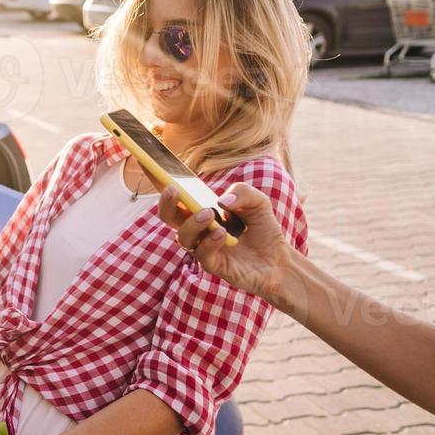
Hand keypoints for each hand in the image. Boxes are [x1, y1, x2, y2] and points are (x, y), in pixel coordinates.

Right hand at [157, 183, 293, 306]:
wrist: (279, 259)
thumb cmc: (263, 229)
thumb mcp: (258, 202)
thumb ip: (242, 192)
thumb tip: (221, 201)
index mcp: (202, 211)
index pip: (177, 198)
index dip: (163, 185)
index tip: (155, 168)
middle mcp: (198, 229)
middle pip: (169, 217)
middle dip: (167, 203)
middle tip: (174, 189)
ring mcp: (204, 247)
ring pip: (183, 237)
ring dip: (192, 223)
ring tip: (208, 214)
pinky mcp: (214, 265)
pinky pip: (202, 255)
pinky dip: (209, 242)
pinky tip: (221, 233)